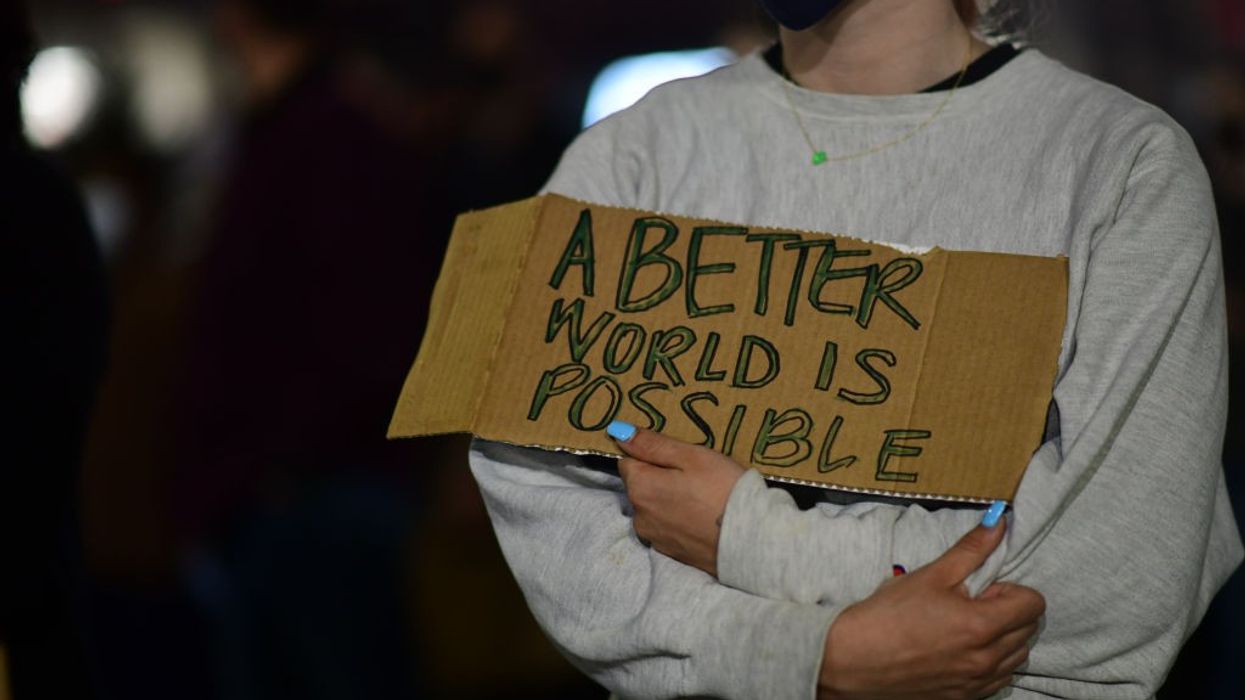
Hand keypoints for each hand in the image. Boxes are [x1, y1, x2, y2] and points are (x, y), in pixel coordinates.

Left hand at [610, 422, 745, 575]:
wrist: (753, 540)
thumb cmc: (723, 490)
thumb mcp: (692, 457)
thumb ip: (653, 445)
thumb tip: (619, 432)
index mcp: (639, 487)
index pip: (628, 461)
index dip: (651, 455)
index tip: (678, 457)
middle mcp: (639, 515)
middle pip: (640, 486)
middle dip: (660, 478)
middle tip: (695, 476)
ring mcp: (654, 537)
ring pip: (653, 508)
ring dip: (668, 500)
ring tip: (701, 498)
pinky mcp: (670, 553)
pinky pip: (667, 528)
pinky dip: (678, 520)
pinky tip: (701, 517)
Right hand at [819, 518, 1043, 699]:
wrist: (852, 661)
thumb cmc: (886, 616)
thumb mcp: (930, 575)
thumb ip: (971, 550)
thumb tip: (999, 523)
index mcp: (982, 625)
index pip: (1033, 604)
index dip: (1010, 588)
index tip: (983, 587)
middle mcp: (986, 659)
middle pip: (1029, 629)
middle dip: (1009, 610)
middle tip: (971, 603)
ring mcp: (977, 683)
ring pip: (1017, 656)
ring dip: (1004, 638)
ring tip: (966, 627)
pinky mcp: (965, 698)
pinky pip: (999, 679)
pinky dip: (991, 662)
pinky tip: (960, 649)